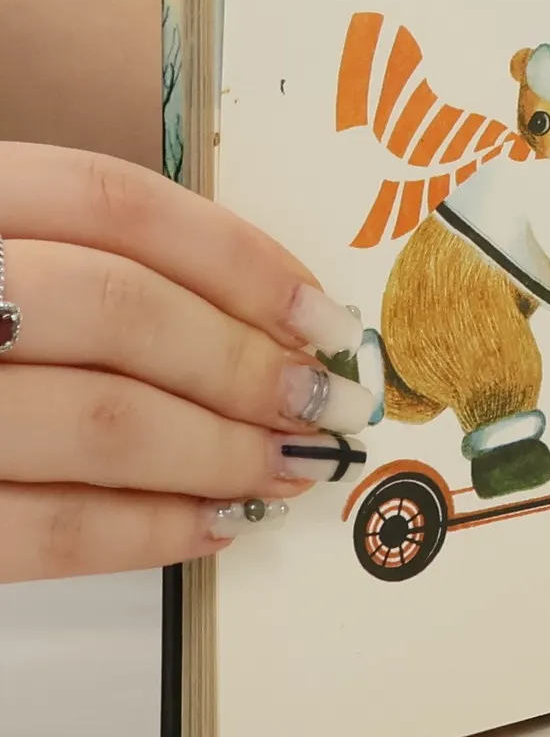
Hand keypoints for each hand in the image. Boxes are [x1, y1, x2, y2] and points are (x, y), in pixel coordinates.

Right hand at [0, 144, 375, 580]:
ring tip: (284, 470)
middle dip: (246, 365)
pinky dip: (144, 533)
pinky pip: (37, 531)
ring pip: (96, 421)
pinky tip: (211, 528)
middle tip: (324, 404)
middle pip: (120, 312)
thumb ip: (78, 262)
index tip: (320, 312)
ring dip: (217, 453)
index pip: (112, 203)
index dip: (238, 257)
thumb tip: (258, 313)